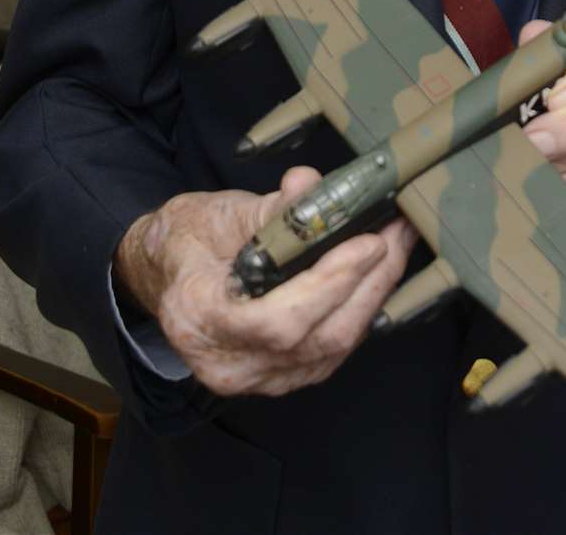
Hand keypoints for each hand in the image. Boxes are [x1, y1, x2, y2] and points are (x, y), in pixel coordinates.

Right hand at [112, 166, 416, 396]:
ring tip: (398, 245)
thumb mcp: (220, 213)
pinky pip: (331, 351)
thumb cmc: (189, 240)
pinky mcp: (280, 377)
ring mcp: (256, 379)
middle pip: (317, 340)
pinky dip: (360, 312)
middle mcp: (227, 365)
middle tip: (398, 233)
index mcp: (199, 320)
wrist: (166, 275)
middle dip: (368, 284)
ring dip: (374, 295)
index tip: (368, 243)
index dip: (330, 285)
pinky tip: (377, 275)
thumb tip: (311, 185)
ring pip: (331, 349)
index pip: (277, 321)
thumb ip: (272, 207)